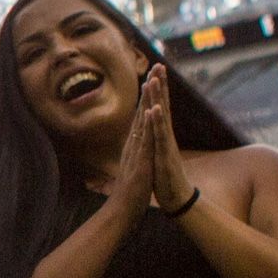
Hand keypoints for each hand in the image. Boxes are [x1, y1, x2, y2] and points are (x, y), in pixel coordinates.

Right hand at [109, 77, 156, 216]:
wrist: (122, 210)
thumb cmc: (130, 191)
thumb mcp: (135, 167)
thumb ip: (135, 154)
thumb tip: (135, 147)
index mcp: (135, 144)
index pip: (142, 115)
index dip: (148, 96)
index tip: (154, 77)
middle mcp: (134, 143)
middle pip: (142, 111)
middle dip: (149, 89)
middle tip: (155, 67)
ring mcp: (136, 150)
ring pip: (142, 120)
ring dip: (147, 101)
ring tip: (152, 81)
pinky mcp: (140, 160)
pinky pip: (144, 139)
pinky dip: (147, 125)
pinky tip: (150, 111)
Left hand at [140, 66, 194, 214]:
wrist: (176, 197)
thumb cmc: (166, 175)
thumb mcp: (157, 153)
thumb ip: (155, 139)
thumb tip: (153, 127)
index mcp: (161, 134)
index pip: (158, 106)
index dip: (156, 89)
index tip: (153, 70)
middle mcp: (165, 135)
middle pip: (163, 105)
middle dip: (160, 85)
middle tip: (158, 64)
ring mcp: (166, 143)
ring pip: (162, 116)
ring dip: (159, 97)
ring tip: (155, 79)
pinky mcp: (165, 154)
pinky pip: (160, 136)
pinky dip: (157, 122)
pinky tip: (154, 109)